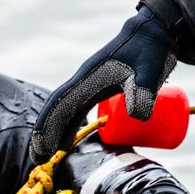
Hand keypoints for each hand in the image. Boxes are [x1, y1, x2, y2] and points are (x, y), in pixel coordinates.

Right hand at [30, 0, 194, 164]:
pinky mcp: (99, 87)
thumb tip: (137, 118)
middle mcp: (84, 81)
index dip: (49, 126)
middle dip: (46, 133)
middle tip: (39, 160)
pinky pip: (77, 108)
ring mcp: (90, 84)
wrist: (155, 33)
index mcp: (88, 78)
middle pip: (58, 110)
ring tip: (49, 154)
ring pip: (66, 110)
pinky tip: (69, 139)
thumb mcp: (149, 72)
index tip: (41, 148)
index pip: (60, 105)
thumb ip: (144, 91)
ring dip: (56, 130)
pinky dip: (69, 124)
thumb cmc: (151, 52)